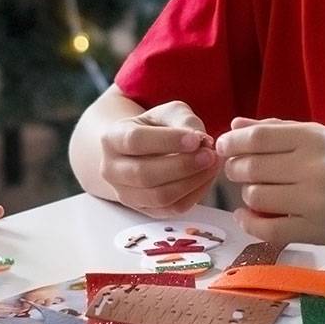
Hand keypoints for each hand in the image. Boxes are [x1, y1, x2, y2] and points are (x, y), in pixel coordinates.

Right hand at [100, 100, 220, 216]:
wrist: (143, 150)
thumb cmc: (156, 127)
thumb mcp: (167, 113)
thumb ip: (183, 121)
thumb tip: (201, 140)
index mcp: (112, 138)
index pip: (135, 141)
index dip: (168, 141)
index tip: (196, 139)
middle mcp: (112, 169)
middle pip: (144, 174)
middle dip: (182, 165)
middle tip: (209, 155)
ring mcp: (125, 194)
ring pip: (159, 196)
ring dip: (191, 182)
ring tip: (212, 165)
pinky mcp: (145, 210)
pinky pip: (172, 209)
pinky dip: (195, 194)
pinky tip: (206, 177)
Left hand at [216, 117, 324, 245]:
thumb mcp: (322, 138)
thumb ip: (278, 130)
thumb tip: (235, 126)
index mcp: (315, 138)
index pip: (258, 138)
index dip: (233, 142)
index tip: (223, 146)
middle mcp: (313, 167)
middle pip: (251, 167)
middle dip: (234, 168)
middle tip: (237, 170)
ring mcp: (313, 201)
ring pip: (255, 196)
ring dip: (247, 194)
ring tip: (257, 192)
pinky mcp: (314, 231)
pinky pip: (267, 229)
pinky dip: (249, 222)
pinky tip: (247, 216)